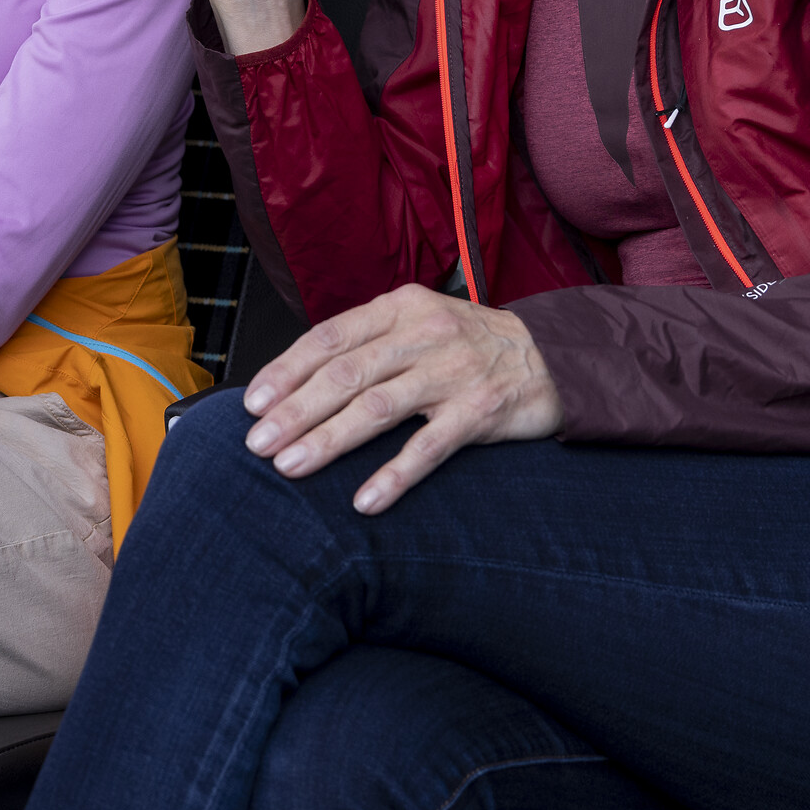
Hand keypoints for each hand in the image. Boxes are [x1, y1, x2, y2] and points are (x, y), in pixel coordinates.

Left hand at [241, 285, 564, 513]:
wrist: (557, 357)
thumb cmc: (471, 345)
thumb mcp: (419, 323)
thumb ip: (369, 343)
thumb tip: (299, 379)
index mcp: (400, 308)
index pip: (331, 336)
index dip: (287, 369)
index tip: (253, 402)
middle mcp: (424, 334)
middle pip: (346, 373)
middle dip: (295, 410)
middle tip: (257, 443)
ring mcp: (453, 372)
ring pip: (377, 407)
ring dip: (329, 440)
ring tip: (290, 466)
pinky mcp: (481, 411)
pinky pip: (429, 447)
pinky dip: (394, 475)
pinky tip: (364, 501)